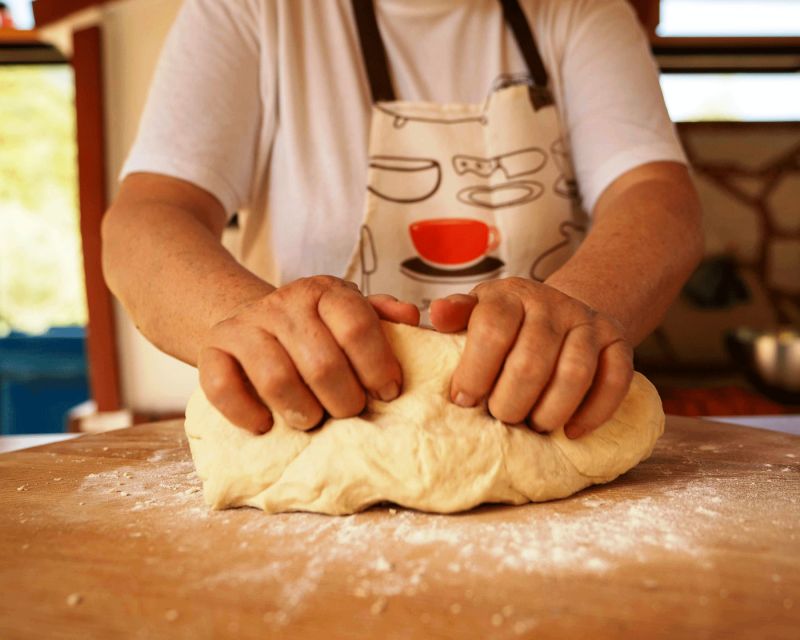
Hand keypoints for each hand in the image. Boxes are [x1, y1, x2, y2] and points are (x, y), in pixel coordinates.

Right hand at [198, 276, 418, 433]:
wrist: (254, 322)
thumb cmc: (316, 330)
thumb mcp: (353, 315)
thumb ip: (384, 318)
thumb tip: (410, 317)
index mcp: (325, 292)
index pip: (357, 327)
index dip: (378, 366)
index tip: (388, 392)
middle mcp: (283, 303)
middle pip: (322, 363)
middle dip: (345, 400)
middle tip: (350, 412)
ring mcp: (244, 325)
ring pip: (276, 379)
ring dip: (302, 412)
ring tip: (312, 419)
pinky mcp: (211, 350)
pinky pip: (222, 388)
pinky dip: (246, 414)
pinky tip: (265, 423)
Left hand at [429, 277, 632, 438]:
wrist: (561, 309)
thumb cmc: (506, 322)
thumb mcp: (476, 311)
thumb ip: (456, 315)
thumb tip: (436, 315)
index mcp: (510, 295)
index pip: (493, 329)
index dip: (475, 371)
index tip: (463, 400)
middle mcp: (551, 303)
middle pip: (531, 361)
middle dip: (510, 402)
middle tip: (500, 418)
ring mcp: (587, 321)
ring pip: (574, 373)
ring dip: (550, 411)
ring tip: (533, 427)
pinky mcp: (618, 341)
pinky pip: (615, 380)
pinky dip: (595, 412)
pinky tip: (572, 431)